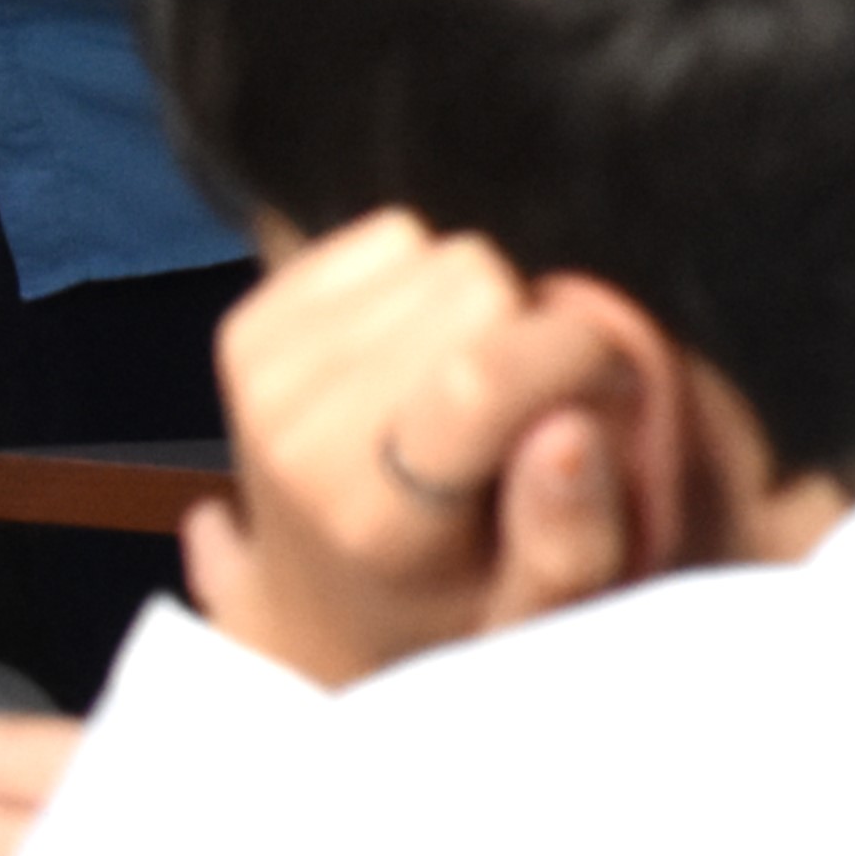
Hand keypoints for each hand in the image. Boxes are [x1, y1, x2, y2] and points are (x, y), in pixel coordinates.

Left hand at [190, 211, 676, 689]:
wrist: (326, 620)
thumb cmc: (458, 610)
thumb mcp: (539, 614)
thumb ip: (570, 539)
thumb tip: (569, 431)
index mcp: (372, 519)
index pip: (485, 374)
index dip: (579, 359)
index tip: (604, 403)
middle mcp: (297, 440)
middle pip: (477, 285)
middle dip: (524, 336)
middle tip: (516, 417)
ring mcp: (262, 374)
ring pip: (436, 251)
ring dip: (473, 313)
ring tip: (460, 398)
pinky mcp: (250, 325)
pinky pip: (390, 235)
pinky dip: (420, 286)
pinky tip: (413, 365)